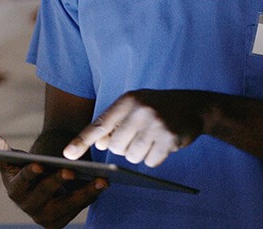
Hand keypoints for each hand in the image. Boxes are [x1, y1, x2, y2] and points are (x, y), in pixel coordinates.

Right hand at [0, 129, 105, 228]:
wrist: (43, 180)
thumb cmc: (27, 166)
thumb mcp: (14, 156)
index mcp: (15, 189)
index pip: (21, 182)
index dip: (30, 174)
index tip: (39, 164)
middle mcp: (29, 206)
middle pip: (45, 194)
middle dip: (58, 182)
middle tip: (72, 171)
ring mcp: (47, 215)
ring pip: (67, 205)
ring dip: (84, 193)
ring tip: (100, 179)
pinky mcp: (62, 219)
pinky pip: (79, 207)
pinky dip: (91, 195)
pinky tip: (103, 183)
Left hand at [63, 89, 206, 166]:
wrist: (194, 106)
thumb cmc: (158, 107)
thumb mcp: (135, 106)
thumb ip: (115, 122)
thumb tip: (99, 144)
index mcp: (128, 100)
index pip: (100, 124)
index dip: (82, 140)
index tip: (68, 154)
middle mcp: (140, 110)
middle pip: (115, 147)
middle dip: (124, 147)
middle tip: (139, 135)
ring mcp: (156, 124)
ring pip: (131, 157)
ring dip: (139, 153)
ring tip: (151, 138)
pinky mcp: (169, 139)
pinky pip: (150, 162)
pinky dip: (154, 157)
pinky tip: (163, 144)